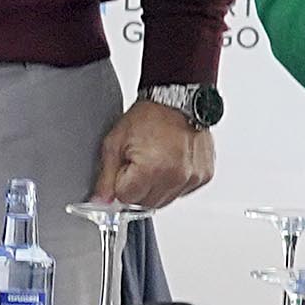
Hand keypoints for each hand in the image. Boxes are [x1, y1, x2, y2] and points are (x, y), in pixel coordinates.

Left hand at [93, 99, 212, 209]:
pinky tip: (170, 163)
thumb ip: (106, 177)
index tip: (126, 167)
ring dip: (156, 187)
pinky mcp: (203, 176)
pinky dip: (173, 182)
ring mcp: (192, 178)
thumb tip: (101, 201)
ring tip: (156, 161)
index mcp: (152, 170)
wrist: (178, 100)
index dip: (121, 184)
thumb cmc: (149, 115)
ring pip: (164, 201)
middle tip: (139, 163)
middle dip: (138, 188)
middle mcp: (175, 176)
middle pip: (145, 204)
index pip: (126, 199)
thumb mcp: (115, 142)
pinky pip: (181, 192)